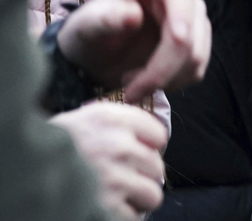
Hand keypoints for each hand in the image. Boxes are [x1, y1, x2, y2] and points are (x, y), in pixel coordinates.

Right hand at [52, 102, 166, 219]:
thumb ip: (115, 124)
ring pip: (152, 194)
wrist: (15, 168)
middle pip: (157, 167)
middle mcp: (117, 145)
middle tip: (122, 181)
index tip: (137, 154)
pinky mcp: (105, 208)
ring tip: (116, 198)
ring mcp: (113, 179)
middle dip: (142, 177)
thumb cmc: (47, 148)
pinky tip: (102, 209)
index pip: (158, 134)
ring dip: (136, 200)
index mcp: (110, 119)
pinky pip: (132, 218)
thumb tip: (149, 136)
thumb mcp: (80, 121)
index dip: (148, 147)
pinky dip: (120, 217)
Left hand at [57, 0, 210, 102]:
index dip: (183, 15)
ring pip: (196, 54)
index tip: (177, 40)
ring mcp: (192, 18)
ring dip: (166, 79)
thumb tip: (134, 15)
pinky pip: (196, 68)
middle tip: (130, 91)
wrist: (93, 56)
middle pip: (191, 31)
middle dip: (164, 67)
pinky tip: (146, 81)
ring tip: (132, 84)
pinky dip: (172, 82)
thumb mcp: (86, 27)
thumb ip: (107, 19)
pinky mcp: (196, 42)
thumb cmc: (88, 34)